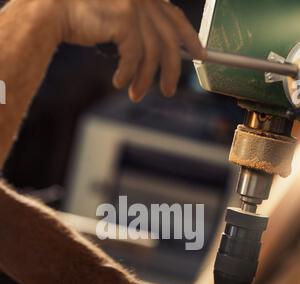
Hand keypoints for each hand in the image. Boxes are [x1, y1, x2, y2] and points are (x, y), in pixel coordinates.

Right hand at [60, 0, 203, 100]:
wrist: (53, 7)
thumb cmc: (82, 14)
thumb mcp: (117, 18)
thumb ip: (139, 28)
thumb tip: (158, 56)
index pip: (175, 17)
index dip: (190, 38)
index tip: (200, 55)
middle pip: (168, 40)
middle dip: (171, 70)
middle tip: (168, 91)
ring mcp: (135, 6)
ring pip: (152, 53)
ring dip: (144, 80)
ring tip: (136, 94)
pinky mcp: (125, 19)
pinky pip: (134, 57)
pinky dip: (128, 74)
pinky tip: (119, 83)